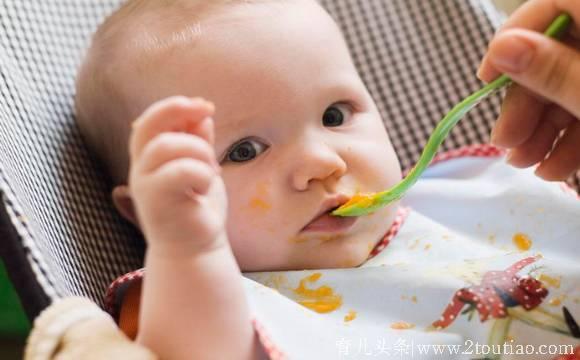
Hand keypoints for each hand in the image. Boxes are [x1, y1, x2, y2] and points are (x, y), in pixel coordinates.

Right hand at [128, 96, 226, 256]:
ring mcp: (145, 186)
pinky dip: (202, 173)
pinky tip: (207, 186)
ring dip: (199, 151)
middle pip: (148, 126)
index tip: (206, 105)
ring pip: (166, 146)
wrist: (196, 250)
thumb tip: (203, 116)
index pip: (149, 122)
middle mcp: (141, 169)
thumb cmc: (198, 208)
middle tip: (208, 111)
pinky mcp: (156, 202)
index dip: (175, 107)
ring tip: (212, 170)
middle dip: (178, 111)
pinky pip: (180, 171)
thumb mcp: (202, 167)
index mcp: (149, 159)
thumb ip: (199, 143)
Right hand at [478, 0, 579, 180]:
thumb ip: (555, 72)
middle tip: (507, 144)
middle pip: (555, 55)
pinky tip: (555, 168)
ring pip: (570, 87)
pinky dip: (571, 137)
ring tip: (528, 165)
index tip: (486, 80)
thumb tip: (501, 47)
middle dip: (526, 106)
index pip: (550, 6)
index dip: (512, 40)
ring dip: (543, 130)